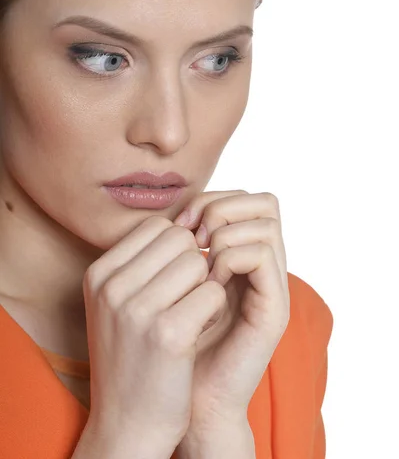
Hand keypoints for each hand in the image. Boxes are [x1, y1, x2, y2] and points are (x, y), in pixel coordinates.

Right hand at [81, 216, 225, 457]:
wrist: (127, 424)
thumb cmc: (132, 356)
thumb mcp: (118, 303)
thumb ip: (142, 262)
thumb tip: (185, 224)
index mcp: (98, 274)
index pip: (157, 226)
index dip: (177, 250)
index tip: (173, 281)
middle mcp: (111, 286)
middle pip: (181, 239)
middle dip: (194, 265)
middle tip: (186, 298)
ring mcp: (137, 309)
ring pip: (200, 262)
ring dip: (206, 287)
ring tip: (191, 315)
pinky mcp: (168, 333)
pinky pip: (213, 292)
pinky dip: (215, 309)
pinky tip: (199, 331)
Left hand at [173, 190, 289, 439]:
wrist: (183, 400)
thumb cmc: (168, 341)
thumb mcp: (168, 284)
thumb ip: (179, 248)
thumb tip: (174, 213)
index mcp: (239, 255)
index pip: (243, 197)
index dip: (211, 198)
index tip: (179, 223)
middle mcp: (261, 266)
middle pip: (263, 202)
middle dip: (221, 207)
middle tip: (193, 235)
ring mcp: (271, 286)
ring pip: (266, 222)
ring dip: (225, 233)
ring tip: (201, 263)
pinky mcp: (274, 309)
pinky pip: (262, 255)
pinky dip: (230, 258)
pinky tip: (209, 282)